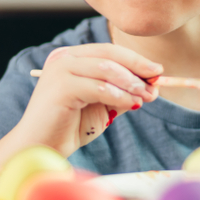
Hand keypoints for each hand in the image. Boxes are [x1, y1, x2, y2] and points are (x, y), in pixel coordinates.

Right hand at [16, 44, 161, 157]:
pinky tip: (132, 104)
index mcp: (72, 58)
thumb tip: (153, 86)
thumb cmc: (70, 126)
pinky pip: (99, 87)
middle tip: (157, 80)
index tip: (157, 70)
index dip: (135, 59)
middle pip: (109, 54)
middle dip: (137, 67)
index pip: (109, 51)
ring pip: (106, 69)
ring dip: (131, 83)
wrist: (42, 148)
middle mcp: (63, 58)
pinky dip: (120, 95)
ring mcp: (60, 70)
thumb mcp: (103, 104)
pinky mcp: (61, 87)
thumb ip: (123, 92)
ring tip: (146, 96)